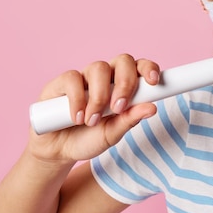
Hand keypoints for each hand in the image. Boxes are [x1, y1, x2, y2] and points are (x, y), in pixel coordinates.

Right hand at [28, 54, 159, 162]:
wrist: (58, 151)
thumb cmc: (89, 138)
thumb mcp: (112, 133)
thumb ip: (130, 120)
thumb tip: (152, 108)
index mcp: (124, 85)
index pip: (140, 67)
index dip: (149, 69)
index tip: (154, 82)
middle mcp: (107, 77)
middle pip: (123, 61)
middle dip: (124, 83)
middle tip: (118, 109)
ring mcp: (84, 77)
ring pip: (99, 67)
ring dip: (99, 96)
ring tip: (92, 121)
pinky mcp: (61, 82)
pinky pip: (72, 78)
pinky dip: (77, 99)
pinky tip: (77, 118)